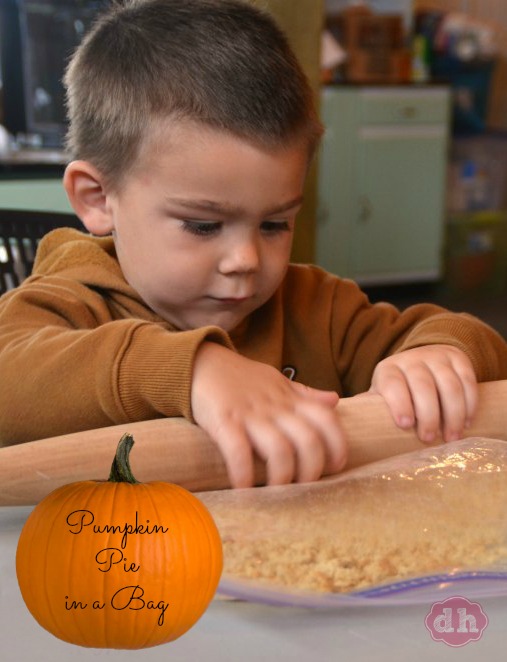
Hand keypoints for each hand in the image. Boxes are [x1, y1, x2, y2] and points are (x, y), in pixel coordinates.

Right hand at [191, 343, 346, 487]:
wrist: (201, 363)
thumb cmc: (242, 378)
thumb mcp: (277, 381)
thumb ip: (305, 394)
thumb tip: (335, 401)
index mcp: (291, 398)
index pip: (327, 419)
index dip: (338, 444)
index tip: (336, 465)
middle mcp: (275, 407)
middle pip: (308, 441)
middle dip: (311, 470)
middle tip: (302, 486)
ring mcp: (250, 414)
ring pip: (280, 450)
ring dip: (282, 476)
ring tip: (275, 490)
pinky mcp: (224, 421)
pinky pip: (238, 451)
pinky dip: (244, 474)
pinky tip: (243, 487)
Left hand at [368, 344, 477, 442]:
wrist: (422, 360)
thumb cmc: (399, 388)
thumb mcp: (382, 394)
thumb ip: (370, 408)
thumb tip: (349, 423)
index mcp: (388, 370)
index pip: (393, 384)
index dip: (399, 403)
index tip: (405, 425)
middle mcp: (411, 360)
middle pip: (423, 385)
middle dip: (428, 415)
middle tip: (429, 439)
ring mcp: (436, 357)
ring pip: (449, 385)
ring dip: (453, 414)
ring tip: (452, 437)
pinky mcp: (458, 358)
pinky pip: (468, 380)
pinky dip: (470, 403)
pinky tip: (468, 422)